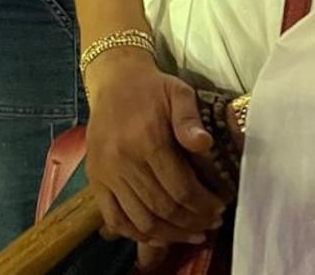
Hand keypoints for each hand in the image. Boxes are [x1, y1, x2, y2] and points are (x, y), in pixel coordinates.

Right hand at [83, 53, 226, 248]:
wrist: (113, 80)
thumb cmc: (152, 88)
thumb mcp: (178, 92)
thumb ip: (190, 119)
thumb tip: (203, 144)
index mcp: (147, 139)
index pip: (181, 189)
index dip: (204, 206)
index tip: (219, 208)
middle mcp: (123, 160)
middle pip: (163, 208)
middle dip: (192, 222)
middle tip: (210, 224)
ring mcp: (106, 172)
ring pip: (142, 220)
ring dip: (170, 234)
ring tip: (191, 233)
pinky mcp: (95, 179)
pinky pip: (115, 218)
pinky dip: (137, 233)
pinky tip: (157, 235)